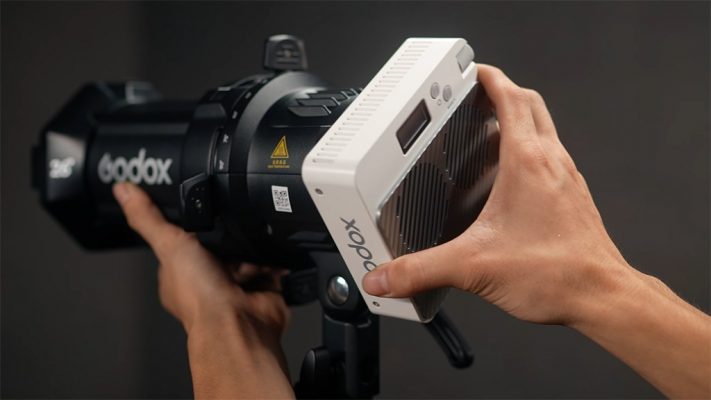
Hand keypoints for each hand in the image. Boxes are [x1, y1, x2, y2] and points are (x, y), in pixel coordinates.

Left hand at [113, 182, 293, 398]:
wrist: (240, 322)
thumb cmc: (200, 298)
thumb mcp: (169, 246)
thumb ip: (148, 218)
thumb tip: (124, 191)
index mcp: (180, 276)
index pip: (183, 241)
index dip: (192, 227)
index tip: (201, 213)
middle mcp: (208, 282)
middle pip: (220, 244)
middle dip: (228, 237)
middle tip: (227, 234)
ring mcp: (237, 285)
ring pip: (248, 252)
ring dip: (252, 248)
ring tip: (247, 252)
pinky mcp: (263, 287)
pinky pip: (272, 263)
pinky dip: (274, 259)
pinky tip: (269, 258)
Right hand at [363, 64, 632, 324]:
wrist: (602, 296)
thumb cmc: (556, 273)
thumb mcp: (472, 266)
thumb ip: (421, 270)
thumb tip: (386, 275)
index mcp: (526, 163)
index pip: (510, 98)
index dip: (489, 78)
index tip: (471, 71)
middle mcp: (552, 163)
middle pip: (530, 105)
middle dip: (503, 92)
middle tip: (478, 95)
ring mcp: (566, 179)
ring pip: (544, 130)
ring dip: (519, 119)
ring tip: (490, 131)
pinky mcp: (573, 198)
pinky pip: (551, 158)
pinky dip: (530, 151)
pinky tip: (511, 181)